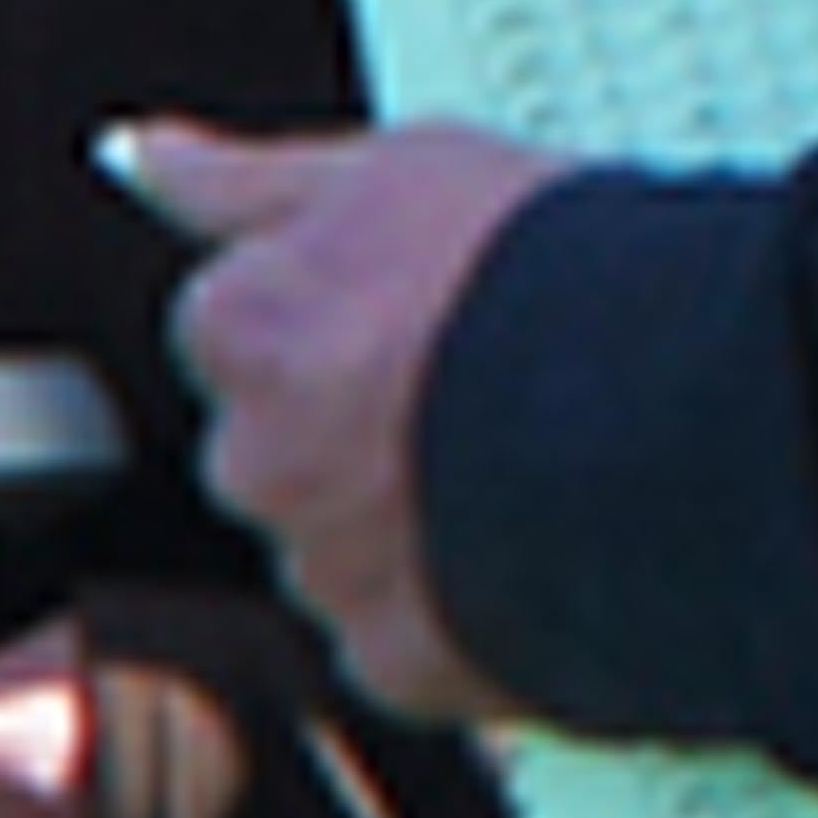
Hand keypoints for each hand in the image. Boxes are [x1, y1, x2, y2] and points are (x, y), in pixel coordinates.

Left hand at [121, 112, 573, 729]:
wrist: (675, 410)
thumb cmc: (553, 270)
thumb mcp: (396, 166)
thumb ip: (244, 180)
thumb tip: (141, 155)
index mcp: (245, 329)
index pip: (237, 331)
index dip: (333, 322)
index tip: (410, 323)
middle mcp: (258, 458)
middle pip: (280, 450)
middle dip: (354, 437)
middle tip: (475, 401)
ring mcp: (324, 568)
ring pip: (339, 552)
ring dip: (406, 527)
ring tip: (525, 477)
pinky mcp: (398, 662)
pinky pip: (404, 643)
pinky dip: (454, 614)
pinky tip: (530, 557)